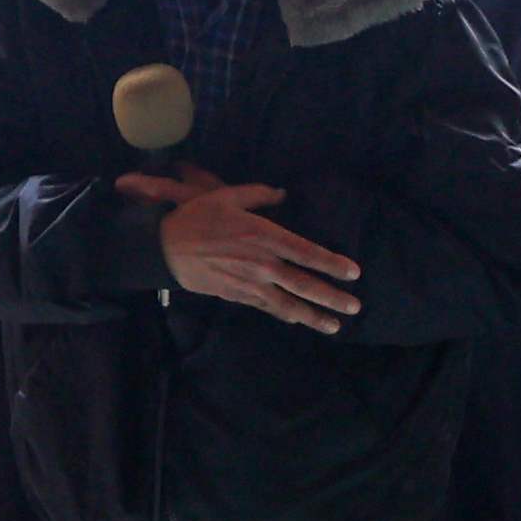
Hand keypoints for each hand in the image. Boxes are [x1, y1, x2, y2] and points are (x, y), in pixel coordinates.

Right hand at [121, 164, 361, 330]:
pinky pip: (268, 308)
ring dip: (314, 317)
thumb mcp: (227, 196)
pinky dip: (286, 315)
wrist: (164, 248)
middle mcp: (263, 264)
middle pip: (305, 285)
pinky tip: (299, 320)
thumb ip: (258, 194)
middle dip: (333, 298)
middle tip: (356, 307)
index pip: (308, 252)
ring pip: (289, 305)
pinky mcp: (238, 296)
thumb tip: (281, 194)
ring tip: (336, 326)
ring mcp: (251, 284)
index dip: (333, 264)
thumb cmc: (196, 217)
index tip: (354, 273)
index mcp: (265, 236)